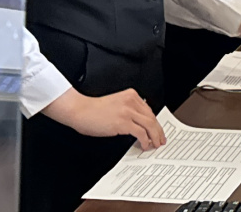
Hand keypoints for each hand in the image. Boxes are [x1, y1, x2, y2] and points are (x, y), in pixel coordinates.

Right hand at [42, 88, 164, 150]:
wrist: (80, 110)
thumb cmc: (92, 109)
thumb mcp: (116, 103)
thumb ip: (128, 109)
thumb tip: (138, 123)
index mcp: (131, 95)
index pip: (149, 110)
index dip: (155, 122)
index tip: (157, 130)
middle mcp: (132, 101)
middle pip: (152, 117)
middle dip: (158, 131)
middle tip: (161, 139)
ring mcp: (128, 111)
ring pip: (149, 125)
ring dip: (155, 137)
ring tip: (155, 145)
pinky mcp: (123, 122)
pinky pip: (141, 133)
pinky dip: (145, 140)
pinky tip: (144, 145)